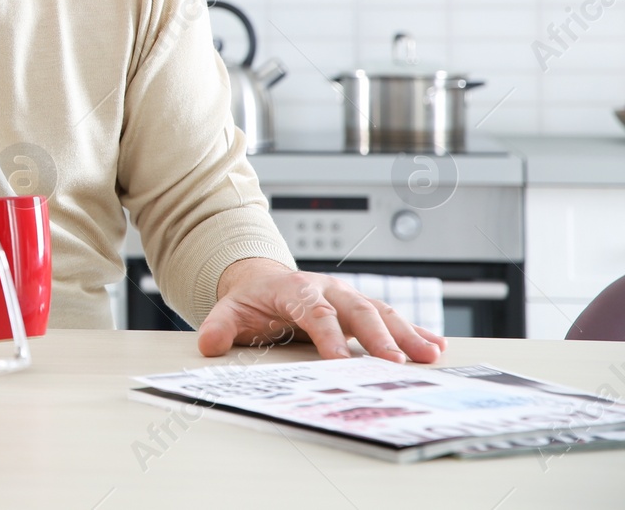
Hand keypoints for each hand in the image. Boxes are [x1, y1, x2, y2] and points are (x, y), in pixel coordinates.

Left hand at [197, 258, 445, 362]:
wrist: (265, 282)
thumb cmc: (253, 301)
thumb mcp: (231, 310)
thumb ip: (220, 326)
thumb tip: (208, 343)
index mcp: (296, 289)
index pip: (314, 311)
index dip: (327, 335)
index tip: (339, 362)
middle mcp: (329, 290)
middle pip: (357, 310)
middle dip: (377, 336)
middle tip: (394, 363)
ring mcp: (349, 298)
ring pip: (381, 312)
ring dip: (405, 334)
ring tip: (428, 356)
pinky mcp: (362, 309)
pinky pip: (392, 318)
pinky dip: (414, 331)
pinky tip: (436, 346)